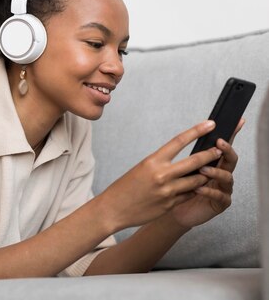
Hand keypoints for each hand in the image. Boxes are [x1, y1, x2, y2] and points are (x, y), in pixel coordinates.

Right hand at [99, 120, 224, 231]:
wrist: (113, 209)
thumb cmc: (125, 187)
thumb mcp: (141, 169)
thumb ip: (161, 165)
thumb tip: (183, 163)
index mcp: (152, 161)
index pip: (179, 141)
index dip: (196, 131)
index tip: (210, 124)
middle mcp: (162, 175)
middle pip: (195, 162)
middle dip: (210, 155)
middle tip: (219, 150)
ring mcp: (168, 192)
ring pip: (196, 181)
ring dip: (204, 175)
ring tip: (209, 171)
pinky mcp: (170, 205)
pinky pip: (188, 195)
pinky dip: (193, 190)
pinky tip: (194, 188)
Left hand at [167, 119, 243, 228]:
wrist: (169, 210)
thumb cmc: (173, 188)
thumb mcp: (175, 168)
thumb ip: (184, 156)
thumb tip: (184, 135)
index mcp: (211, 162)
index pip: (222, 146)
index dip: (230, 133)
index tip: (233, 123)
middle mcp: (220, 173)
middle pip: (230, 159)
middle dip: (226, 150)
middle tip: (219, 143)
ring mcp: (222, 188)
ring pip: (227, 177)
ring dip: (216, 171)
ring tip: (203, 169)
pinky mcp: (219, 204)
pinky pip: (220, 197)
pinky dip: (209, 191)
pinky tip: (198, 189)